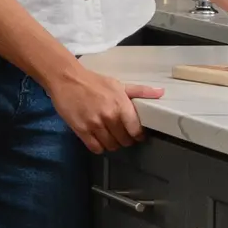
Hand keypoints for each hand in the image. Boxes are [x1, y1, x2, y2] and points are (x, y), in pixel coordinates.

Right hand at [45, 67, 164, 152]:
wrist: (66, 79)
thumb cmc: (93, 81)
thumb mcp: (118, 84)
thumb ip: (140, 91)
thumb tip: (161, 92)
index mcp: (121, 105)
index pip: (136, 131)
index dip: (138, 135)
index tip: (136, 135)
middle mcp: (109, 117)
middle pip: (124, 141)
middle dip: (125, 139)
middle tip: (121, 135)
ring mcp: (94, 125)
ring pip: (110, 146)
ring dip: (112, 144)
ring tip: (110, 137)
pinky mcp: (81, 130)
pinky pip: (95, 148)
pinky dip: (99, 147)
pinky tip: (98, 139)